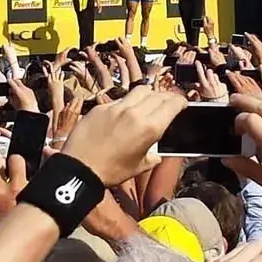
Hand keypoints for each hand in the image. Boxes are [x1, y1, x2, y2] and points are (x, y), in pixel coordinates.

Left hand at [67, 88, 182, 185]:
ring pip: (140, 90)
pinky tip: (124, 113)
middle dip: (167, 97)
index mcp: (149, 128)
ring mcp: (116, 107)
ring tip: (148, 103)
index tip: (182, 104)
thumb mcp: (139, 166)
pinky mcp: (101, 107)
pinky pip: (120, 99)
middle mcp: (135, 112)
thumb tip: (157, 153)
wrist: (79, 169)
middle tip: (168, 102)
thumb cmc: (111, 171)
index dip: (181, 101)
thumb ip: (153, 156)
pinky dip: (127, 103)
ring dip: (148, 95)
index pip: (172, 103)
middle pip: (158, 94)